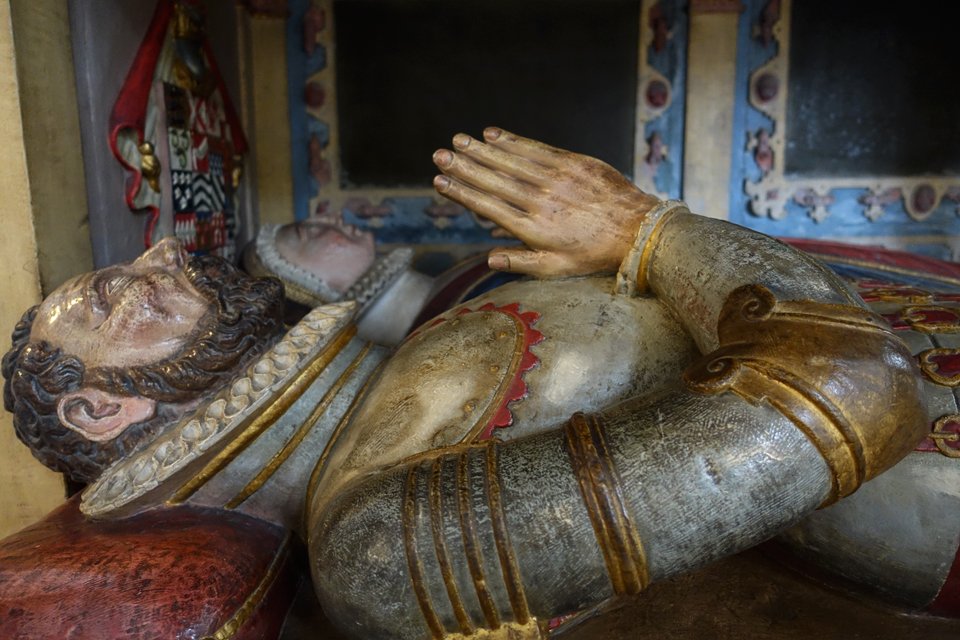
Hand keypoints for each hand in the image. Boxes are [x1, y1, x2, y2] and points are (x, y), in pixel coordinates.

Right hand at [433, 127, 659, 277]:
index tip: (438, 181)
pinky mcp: (573, 162)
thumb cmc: (594, 254)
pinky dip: (512, 141)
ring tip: (458, 140)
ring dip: (481, 149)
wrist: (638, 230)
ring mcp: (557, 178)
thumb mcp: (557, 269)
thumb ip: (521, 263)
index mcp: (533, 229)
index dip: (461, 192)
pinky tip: (492, 134)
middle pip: (493, 179)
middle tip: (438, 153)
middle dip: (463, 165)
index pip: (487, 206)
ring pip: (511, 160)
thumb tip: (488, 259)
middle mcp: (540, 200)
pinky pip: (536, 148)